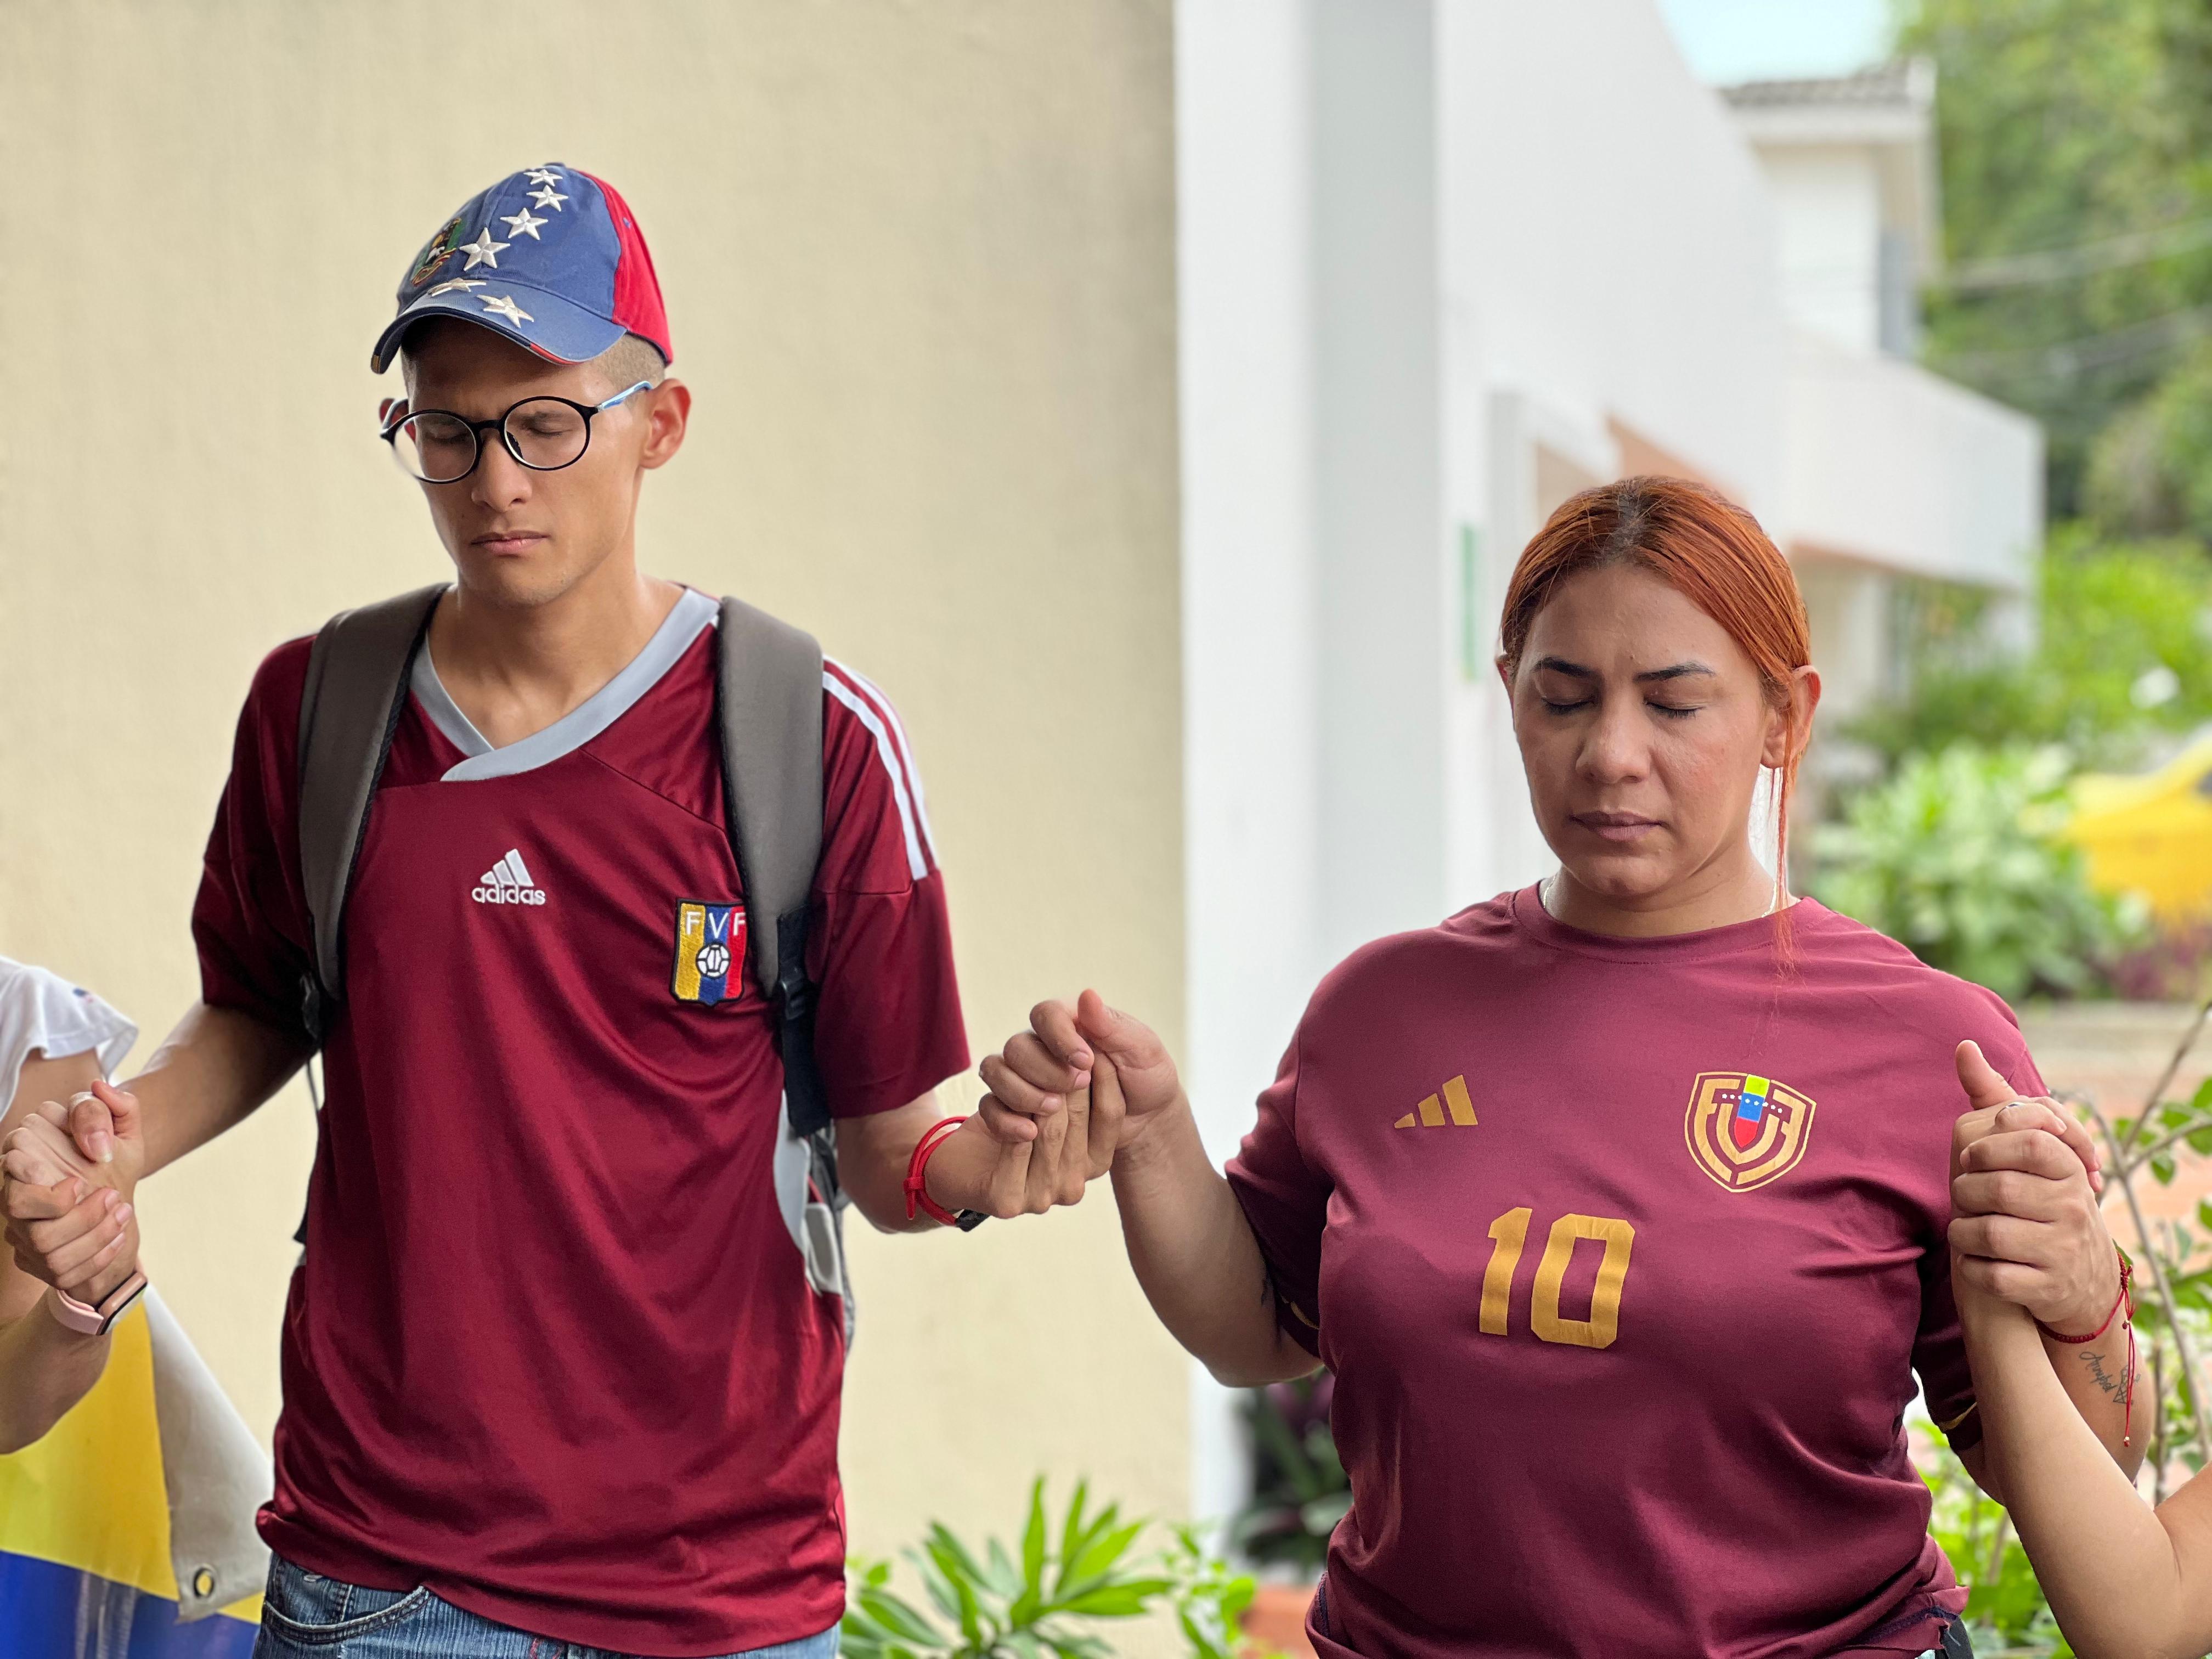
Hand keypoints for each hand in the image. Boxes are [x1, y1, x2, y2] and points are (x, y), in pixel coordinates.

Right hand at [2, 1082, 144, 1301]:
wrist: (118, 1206)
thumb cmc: (112, 1163)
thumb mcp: (124, 1132)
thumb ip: (113, 1106)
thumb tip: (99, 1088)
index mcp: (28, 1157)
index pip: (13, 1158)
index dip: (37, 1170)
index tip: (80, 1179)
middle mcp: (16, 1195)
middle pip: (18, 1208)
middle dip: (71, 1210)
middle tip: (112, 1195)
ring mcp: (22, 1231)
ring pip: (41, 1244)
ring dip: (91, 1233)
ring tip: (123, 1213)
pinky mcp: (36, 1262)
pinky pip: (60, 1270)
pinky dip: (97, 1255)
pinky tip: (120, 1237)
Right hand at [978, 990, 1184, 1159]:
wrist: (1147, 1120)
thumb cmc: (1146, 1077)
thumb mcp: (1142, 1050)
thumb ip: (1113, 1026)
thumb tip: (1087, 995)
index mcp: (1070, 1023)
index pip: (1045, 1014)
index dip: (1059, 1036)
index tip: (1085, 1061)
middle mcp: (1041, 1046)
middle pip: (1017, 1046)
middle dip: (1044, 1069)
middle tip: (1078, 1086)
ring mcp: (1025, 1076)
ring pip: (997, 1072)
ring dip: (1021, 1092)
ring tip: (1055, 1108)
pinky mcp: (1017, 1107)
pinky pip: (991, 1108)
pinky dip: (1003, 1119)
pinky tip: (1028, 1132)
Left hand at [1948, 1042, 2119, 1335]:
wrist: (2078, 1280)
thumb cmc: (2038, 1199)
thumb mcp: (2028, 1149)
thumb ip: (1996, 1099)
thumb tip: (1965, 1045)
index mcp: (2068, 1170)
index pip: (2028, 1141)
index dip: (1987, 1149)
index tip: (1973, 1159)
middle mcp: (2074, 1207)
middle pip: (1998, 1189)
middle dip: (1966, 1194)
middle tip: (1966, 1199)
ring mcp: (2063, 1250)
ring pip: (1990, 1234)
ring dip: (1963, 1232)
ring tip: (1966, 1229)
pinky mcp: (2047, 1289)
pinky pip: (1992, 1277)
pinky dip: (1972, 1269)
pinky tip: (1976, 1262)